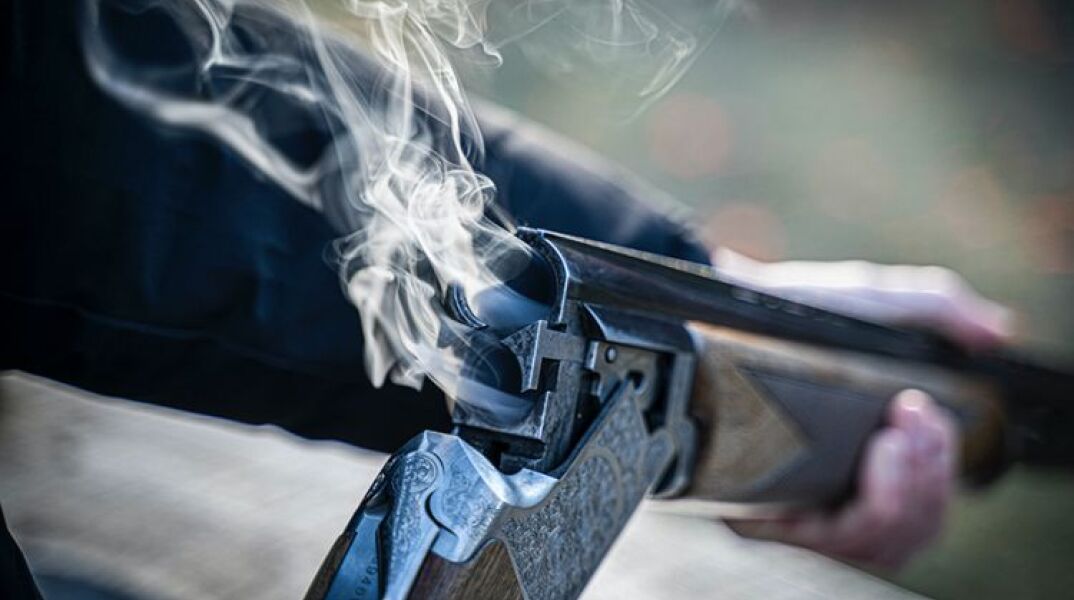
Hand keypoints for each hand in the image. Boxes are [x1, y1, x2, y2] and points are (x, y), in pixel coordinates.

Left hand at [713, 250, 1012, 569]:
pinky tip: (871, 462)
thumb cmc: (799, 310)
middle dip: (929, 479)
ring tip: (894, 440)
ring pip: (875, 545)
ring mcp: (798, 507)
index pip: (920, 508)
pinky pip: (822, 541)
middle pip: (905, 534)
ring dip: (904, 495)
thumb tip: (996, 331)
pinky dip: (863, 511)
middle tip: (914, 416)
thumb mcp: (872, 302)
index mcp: (867, 464)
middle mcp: (832, 495)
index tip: (925, 412)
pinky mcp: (758, 511)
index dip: (939, 475)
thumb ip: (937, 308)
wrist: (730, 303)